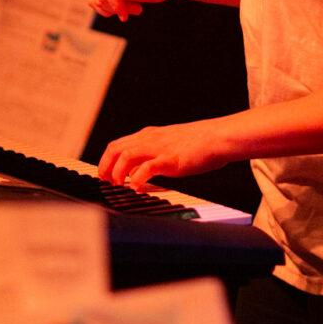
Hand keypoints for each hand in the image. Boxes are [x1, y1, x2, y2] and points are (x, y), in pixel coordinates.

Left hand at [98, 119, 229, 188]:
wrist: (218, 137)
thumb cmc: (199, 143)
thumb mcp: (169, 147)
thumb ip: (152, 158)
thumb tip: (137, 175)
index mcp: (149, 135)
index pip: (118, 144)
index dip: (106, 160)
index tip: (104, 174)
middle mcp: (151, 139)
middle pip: (116, 148)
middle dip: (106, 166)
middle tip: (106, 181)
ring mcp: (160, 148)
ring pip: (126, 156)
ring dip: (117, 172)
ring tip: (118, 184)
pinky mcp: (170, 159)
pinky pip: (147, 168)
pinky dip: (137, 178)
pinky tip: (135, 187)